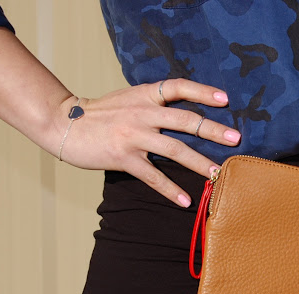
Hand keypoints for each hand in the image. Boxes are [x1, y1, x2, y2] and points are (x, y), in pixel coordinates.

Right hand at [55, 78, 238, 206]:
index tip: (225, 98)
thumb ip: (153, 103)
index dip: (202, 91)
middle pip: (184, 120)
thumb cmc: (101, 113)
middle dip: (212, 130)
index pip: (178, 87)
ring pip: (173, 149)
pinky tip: (185, 201)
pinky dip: (170, 189)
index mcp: (145, 96)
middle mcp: (142, 113)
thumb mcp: (128, 98)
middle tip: (235, 139)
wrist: (63, 123)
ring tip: (217, 174)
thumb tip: (184, 111)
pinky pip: (152, 176)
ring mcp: (133, 136)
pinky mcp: (123, 158)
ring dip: (198, 163)